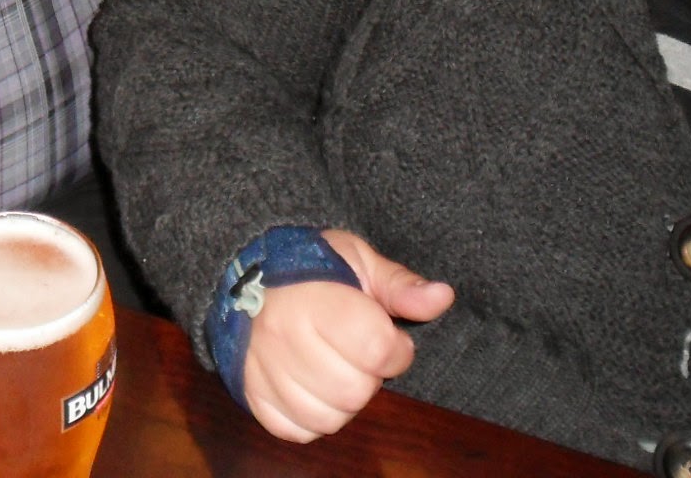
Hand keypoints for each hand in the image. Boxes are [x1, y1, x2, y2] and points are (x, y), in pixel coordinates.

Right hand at [241, 228, 454, 442]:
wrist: (247, 275)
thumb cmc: (311, 267)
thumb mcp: (358, 259)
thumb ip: (401, 285)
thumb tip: (443, 297)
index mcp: (314, 300)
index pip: (376, 348)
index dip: (397, 348)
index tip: (389, 335)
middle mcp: (282, 337)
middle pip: (354, 391)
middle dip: (369, 375)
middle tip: (358, 350)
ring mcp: (263, 369)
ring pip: (328, 418)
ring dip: (344, 400)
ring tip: (336, 366)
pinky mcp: (251, 393)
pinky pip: (297, 431)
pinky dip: (314, 417)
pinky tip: (315, 385)